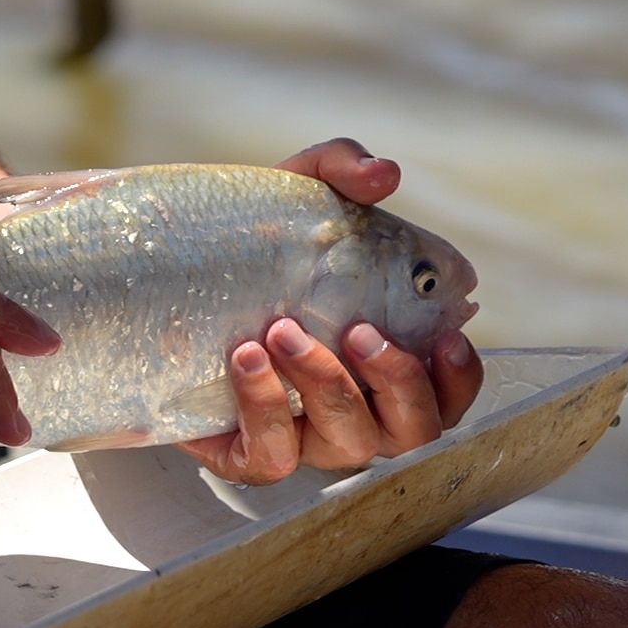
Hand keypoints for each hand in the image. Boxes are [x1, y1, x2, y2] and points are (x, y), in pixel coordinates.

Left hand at [172, 139, 483, 484]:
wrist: (167, 277)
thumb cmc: (259, 244)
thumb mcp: (299, 194)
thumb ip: (344, 170)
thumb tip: (383, 173)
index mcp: (389, 362)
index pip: (450, 392)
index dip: (459, 376)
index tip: (444, 335)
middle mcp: (361, 409)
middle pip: (416, 432)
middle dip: (397, 382)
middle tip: (358, 331)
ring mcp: (308, 438)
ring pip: (349, 444)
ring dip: (326, 385)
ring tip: (282, 330)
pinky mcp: (248, 453)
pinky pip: (273, 458)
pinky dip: (266, 409)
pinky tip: (247, 358)